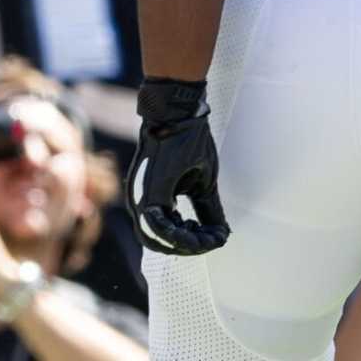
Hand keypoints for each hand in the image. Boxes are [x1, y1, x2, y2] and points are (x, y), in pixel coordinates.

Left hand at [126, 78, 229, 255]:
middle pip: (158, 244)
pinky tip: (194, 226)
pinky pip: (155, 225)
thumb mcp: (202, 183)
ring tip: (202, 232)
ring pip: (154, 239)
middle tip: (207, 237)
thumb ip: (206, 209)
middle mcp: (141, 202)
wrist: (178, 114)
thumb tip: (220, 235)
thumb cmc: (188, 143)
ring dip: (182, 243)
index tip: (214, 236)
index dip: (192, 244)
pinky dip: (176, 233)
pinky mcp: (146, 191)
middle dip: (186, 248)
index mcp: (153, 201)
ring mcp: (140, 198)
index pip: (166, 237)